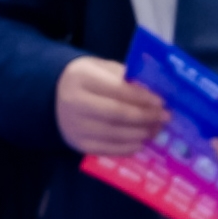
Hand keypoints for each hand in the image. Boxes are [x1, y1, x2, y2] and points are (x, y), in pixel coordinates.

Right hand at [54, 56, 168, 156]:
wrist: (53, 97)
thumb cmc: (86, 80)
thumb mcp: (100, 68)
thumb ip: (124, 77)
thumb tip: (152, 93)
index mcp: (81, 78)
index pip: (117, 90)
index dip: (142, 98)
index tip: (161, 102)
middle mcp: (75, 103)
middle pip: (117, 114)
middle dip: (145, 117)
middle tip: (164, 118)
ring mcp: (75, 126)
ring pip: (115, 134)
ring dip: (141, 133)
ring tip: (156, 129)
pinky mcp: (78, 144)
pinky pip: (109, 150)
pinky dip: (129, 147)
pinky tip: (141, 141)